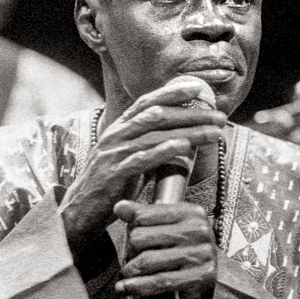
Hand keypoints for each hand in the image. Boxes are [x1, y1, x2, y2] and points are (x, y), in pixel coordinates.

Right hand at [59, 80, 225, 258]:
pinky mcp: (114, 174)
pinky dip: (163, 151)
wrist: (79, 211)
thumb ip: (148, 145)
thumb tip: (179, 137)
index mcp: (119, 128)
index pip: (147, 102)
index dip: (173, 92)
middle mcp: (116, 135)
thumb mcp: (128, 158)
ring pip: (156, 135)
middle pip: (158, 116)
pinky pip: (141, 159)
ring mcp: (114, 154)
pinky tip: (182, 147)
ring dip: (189, 132)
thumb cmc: (109, 185)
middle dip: (192, 113)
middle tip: (220, 116)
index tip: (199, 87)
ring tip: (215, 133)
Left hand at [114, 200, 217, 298]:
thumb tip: (120, 207)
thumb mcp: (168, 228)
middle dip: (131, 251)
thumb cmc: (186, 251)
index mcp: (190, 212)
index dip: (131, 229)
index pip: (143, 216)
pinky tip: (125, 287)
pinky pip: (159, 281)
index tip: (134, 239)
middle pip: (140, 238)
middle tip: (135, 258)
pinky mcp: (200, 276)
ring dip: (131, 270)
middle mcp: (198, 229)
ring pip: (146, 261)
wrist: (219, 280)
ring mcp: (200, 253)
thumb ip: (143, 215)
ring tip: (129, 273)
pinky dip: (137, 286)